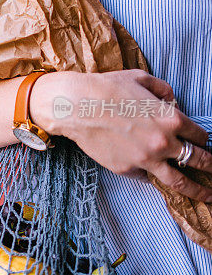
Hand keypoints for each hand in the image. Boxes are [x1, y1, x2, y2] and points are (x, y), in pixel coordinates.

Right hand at [29, 69, 211, 202]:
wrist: (76, 106)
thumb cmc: (107, 88)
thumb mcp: (141, 79)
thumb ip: (164, 90)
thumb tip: (172, 102)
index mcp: (171, 119)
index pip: (200, 135)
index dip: (203, 139)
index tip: (204, 143)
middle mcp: (164, 142)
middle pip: (199, 160)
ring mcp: (146, 159)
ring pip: (181, 181)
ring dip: (198, 190)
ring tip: (207, 196)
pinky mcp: (128, 170)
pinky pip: (147, 177)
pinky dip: (152, 176)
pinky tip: (155, 176)